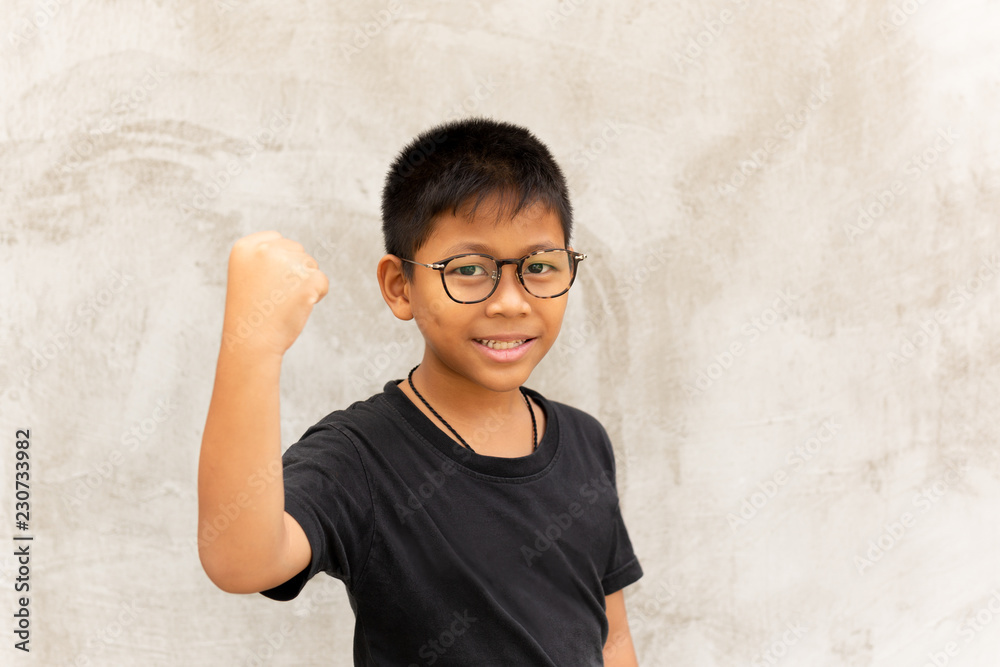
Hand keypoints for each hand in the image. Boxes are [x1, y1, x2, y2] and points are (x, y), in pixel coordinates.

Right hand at [221, 231, 328, 356]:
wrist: (252, 342)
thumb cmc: (252, 312)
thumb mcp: (249, 275)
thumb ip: (268, 256)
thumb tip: (298, 252)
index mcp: (246, 246)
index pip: (278, 240)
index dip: (277, 264)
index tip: (264, 284)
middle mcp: (265, 249)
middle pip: (297, 251)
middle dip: (292, 273)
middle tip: (273, 296)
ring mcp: (288, 262)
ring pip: (311, 265)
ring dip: (303, 284)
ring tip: (282, 302)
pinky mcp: (308, 279)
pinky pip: (322, 282)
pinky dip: (315, 296)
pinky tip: (295, 307)